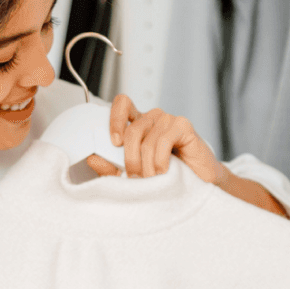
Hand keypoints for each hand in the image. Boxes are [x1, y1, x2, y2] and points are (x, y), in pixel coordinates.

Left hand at [83, 95, 225, 183]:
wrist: (197, 184)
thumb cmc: (166, 176)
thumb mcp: (132, 173)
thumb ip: (111, 166)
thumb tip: (92, 157)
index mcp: (138, 124)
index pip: (122, 104)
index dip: (114, 119)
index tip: (114, 143)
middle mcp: (152, 118)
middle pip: (132, 130)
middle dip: (130, 159)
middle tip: (135, 177)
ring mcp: (168, 120)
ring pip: (146, 140)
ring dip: (147, 166)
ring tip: (152, 179)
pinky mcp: (183, 126)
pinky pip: (163, 141)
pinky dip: (160, 161)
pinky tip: (165, 172)